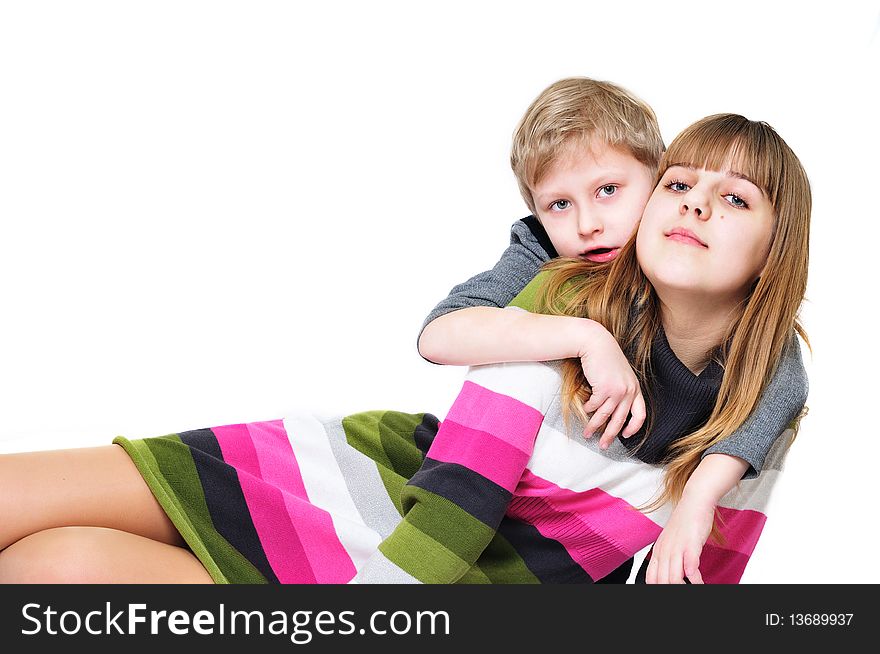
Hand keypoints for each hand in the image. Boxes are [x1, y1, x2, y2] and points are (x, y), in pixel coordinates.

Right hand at [579, 321, 645, 448]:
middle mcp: (629, 391)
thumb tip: (614, 409)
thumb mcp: (620, 374)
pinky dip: (588, 409)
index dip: (634, 428)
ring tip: (587, 434)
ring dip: (595, 426)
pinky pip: (594, 405)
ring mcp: (617, 390)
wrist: (596, 343)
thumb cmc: (606, 358)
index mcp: (635, 388)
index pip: (640, 414)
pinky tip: (585, 408)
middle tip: (603, 445)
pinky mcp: (604, 388)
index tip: (625, 435)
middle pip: (620, 420)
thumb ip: (621, 390)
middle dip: (610, 435)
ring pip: (605, 415)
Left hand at [645, 496, 714, 583]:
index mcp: (658, 551)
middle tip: (683, 590)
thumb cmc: (686, 522)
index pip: (651, 578)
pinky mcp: (691, 545)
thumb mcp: (672, 541)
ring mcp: (677, 548)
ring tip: (694, 588)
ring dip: (684, 587)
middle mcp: (665, 550)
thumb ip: (670, 558)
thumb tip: (672, 575)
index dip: (658, 587)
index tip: (668, 590)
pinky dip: (694, 579)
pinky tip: (698, 581)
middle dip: (672, 589)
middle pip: (661, 581)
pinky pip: (690, 568)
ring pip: (673, 578)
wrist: (694, 502)